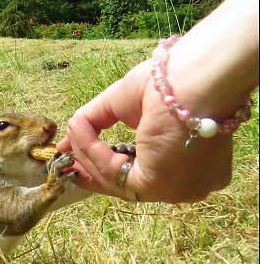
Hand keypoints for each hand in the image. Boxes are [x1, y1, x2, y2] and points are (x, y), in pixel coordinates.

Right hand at [57, 61, 233, 202]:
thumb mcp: (128, 104)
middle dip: (92, 171)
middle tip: (67, 160)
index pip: (143, 177)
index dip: (108, 168)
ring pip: (116, 181)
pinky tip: (79, 132)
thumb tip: (68, 135)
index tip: (81, 162)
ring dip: (86, 156)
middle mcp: (187, 185)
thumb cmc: (173, 80)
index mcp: (194, 167)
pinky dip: (91, 151)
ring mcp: (174, 189)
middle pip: (127, 185)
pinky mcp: (158, 184)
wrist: (195, 75)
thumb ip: (97, 122)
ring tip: (69, 134)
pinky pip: (112, 171)